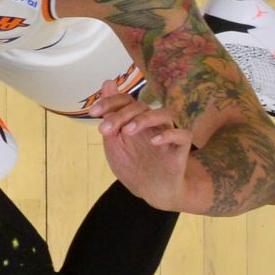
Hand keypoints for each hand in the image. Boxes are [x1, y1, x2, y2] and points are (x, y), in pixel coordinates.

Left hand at [94, 92, 194, 210]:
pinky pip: (182, 135)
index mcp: (136, 120)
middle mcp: (153, 123)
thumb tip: (107, 82)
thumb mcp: (115, 144)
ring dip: (144, 119)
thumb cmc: (133, 165)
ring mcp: (168, 133)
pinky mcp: (181, 148)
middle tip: (105, 130)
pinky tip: (154, 142)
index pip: (126, 101)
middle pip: (140, 107)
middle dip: (120, 115)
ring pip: (164, 114)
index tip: (93, 113)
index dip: (109, 102)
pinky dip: (169, 135)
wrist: (153, 191)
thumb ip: (110, 117)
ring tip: (127, 131)